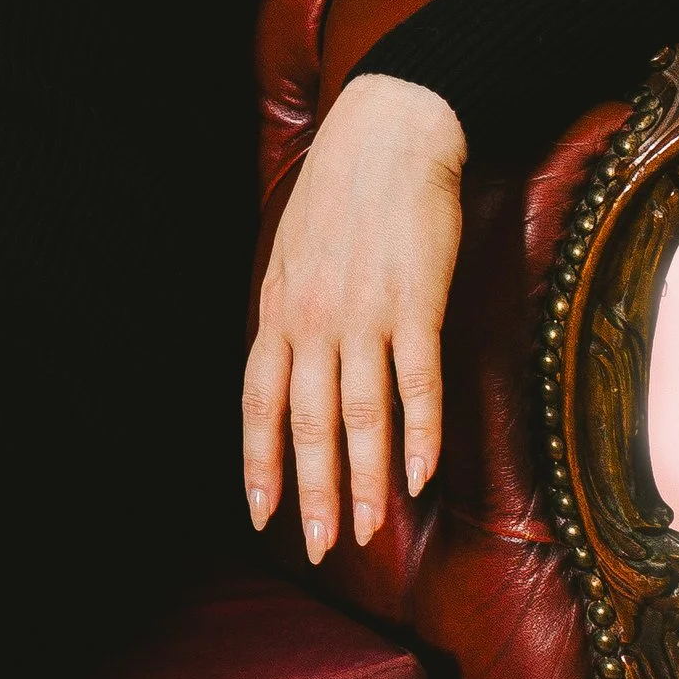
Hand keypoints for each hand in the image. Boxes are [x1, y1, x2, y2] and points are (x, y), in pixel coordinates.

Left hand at [242, 70, 465, 560]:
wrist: (392, 133)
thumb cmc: (343, 194)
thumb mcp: (293, 255)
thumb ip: (290, 315)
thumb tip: (289, 368)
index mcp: (278, 311)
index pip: (259, 404)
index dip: (260, 462)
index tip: (262, 512)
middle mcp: (313, 321)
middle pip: (310, 424)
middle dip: (312, 493)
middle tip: (320, 546)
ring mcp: (364, 315)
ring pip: (362, 417)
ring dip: (364, 480)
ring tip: (366, 528)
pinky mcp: (416, 305)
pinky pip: (415, 384)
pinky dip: (418, 434)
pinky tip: (419, 476)